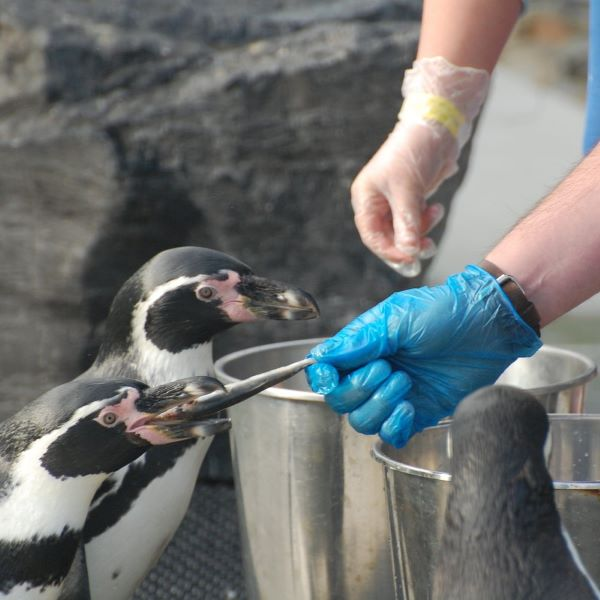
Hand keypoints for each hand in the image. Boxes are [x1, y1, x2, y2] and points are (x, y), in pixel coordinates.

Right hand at [306, 265, 541, 446]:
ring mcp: (393, 394)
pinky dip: (394, 426)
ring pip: (362, 421)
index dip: (322, 379)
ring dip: (378, 406)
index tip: (331, 378)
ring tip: (404, 382)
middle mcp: (372, 372)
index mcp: (362, 347)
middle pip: (340, 401)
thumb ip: (359, 341)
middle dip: (359, 389)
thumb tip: (322, 358)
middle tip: (387, 369)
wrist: (488, 326)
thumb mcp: (397, 319)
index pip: (325, 372)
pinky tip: (410, 406)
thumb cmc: (442, 312)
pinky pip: (391, 434)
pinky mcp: (417, 412)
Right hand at [352, 57, 488, 275]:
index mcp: (366, 197)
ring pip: (403, 229)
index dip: (389, 251)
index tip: (409, 260)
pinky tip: (436, 208)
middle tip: (425, 252)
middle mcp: (376, 200)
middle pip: (387, 235)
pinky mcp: (411, 196)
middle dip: (406, 244)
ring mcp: (394, 199)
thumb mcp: (409, 191)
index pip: (371, 235)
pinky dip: (426, 220)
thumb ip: (406, 225)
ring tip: (434, 216)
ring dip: (419, 231)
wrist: (438, 124)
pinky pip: (415, 220)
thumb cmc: (415, 151)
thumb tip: (409, 254)